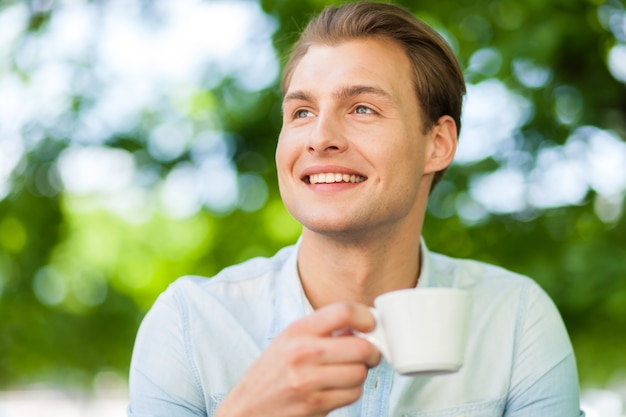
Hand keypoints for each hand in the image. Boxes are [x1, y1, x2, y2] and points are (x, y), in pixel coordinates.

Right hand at [215, 301, 380, 416]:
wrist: (247, 409)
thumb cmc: (271, 373)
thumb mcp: (289, 340)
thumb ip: (322, 330)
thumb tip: (362, 325)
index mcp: (298, 330)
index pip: (344, 311)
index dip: (367, 317)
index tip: (371, 325)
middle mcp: (303, 352)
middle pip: (361, 347)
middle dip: (372, 352)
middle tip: (369, 354)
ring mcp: (309, 380)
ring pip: (360, 373)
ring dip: (360, 374)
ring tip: (346, 373)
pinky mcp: (316, 404)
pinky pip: (353, 394)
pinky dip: (351, 392)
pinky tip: (336, 389)